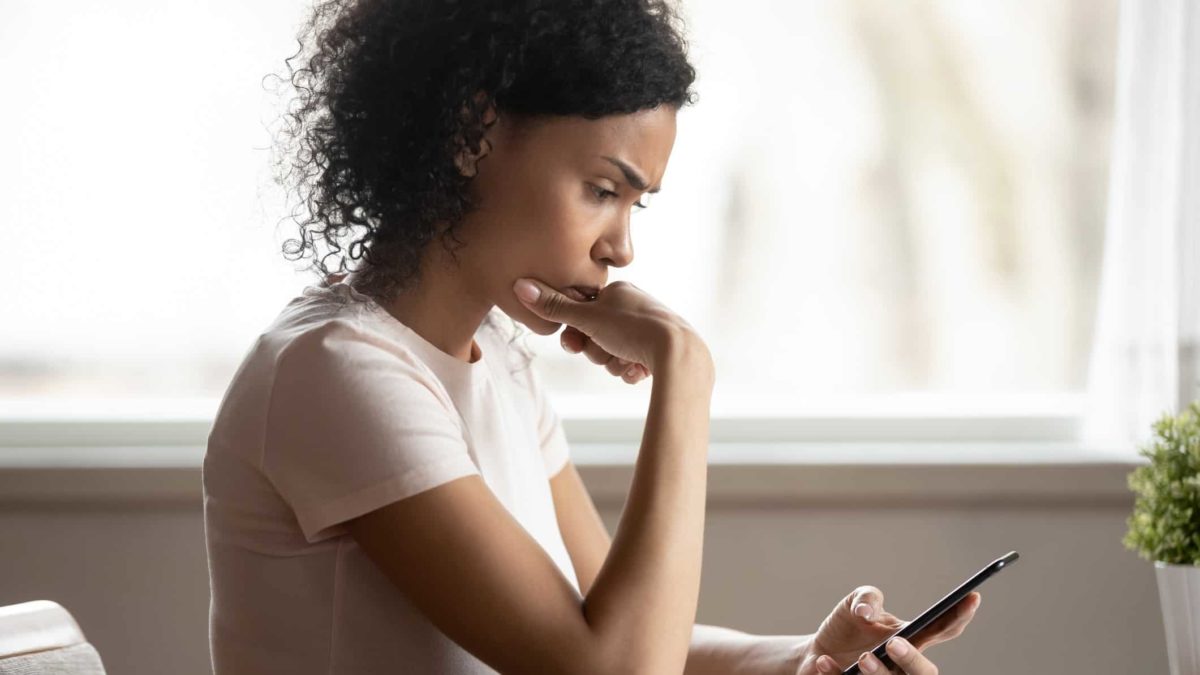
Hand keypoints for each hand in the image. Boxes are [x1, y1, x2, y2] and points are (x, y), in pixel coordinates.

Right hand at [512, 277, 701, 374]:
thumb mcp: (587, 317)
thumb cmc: (633, 328)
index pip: (582, 312)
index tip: (574, 342)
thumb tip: (520, 285)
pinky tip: (639, 369)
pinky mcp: (659, 352)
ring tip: (627, 360)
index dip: (575, 332)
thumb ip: (553, 306)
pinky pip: (630, 365)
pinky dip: (630, 370)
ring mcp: (648, 330)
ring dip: (613, 362)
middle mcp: (635, 307)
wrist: (678, 353)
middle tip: (606, 351)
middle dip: (597, 351)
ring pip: (613, 354)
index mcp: (619, 292)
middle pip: (596, 336)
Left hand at [796, 586, 980, 674]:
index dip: (960, 615)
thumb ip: (865, 597)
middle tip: (893, 643)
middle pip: (926, 673)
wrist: (814, 653)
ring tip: (862, 657)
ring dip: (879, 674)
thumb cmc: (846, 626)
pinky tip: (824, 662)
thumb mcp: (854, 603)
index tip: (972, 597)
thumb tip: (867, 613)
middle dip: (912, 660)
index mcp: (912, 638)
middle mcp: (904, 666)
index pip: (943, 629)